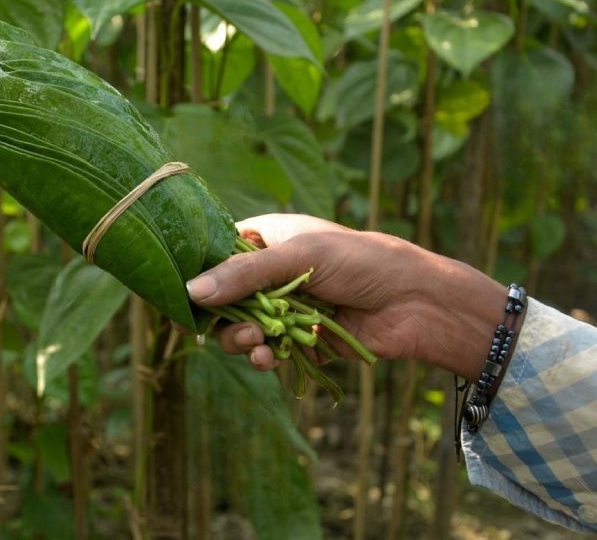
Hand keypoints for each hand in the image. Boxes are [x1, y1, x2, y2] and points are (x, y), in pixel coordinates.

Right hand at [186, 214, 505, 379]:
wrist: (416, 304)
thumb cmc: (363, 262)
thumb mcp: (300, 257)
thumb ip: (245, 275)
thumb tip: (191, 292)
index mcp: (267, 238)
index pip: (216, 250)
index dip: (197, 271)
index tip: (180, 292)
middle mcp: (270, 272)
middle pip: (221, 296)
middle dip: (220, 315)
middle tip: (230, 325)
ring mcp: (282, 307)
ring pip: (239, 327)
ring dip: (240, 338)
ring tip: (255, 343)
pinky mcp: (297, 339)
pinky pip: (265, 351)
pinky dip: (261, 357)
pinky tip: (266, 359)